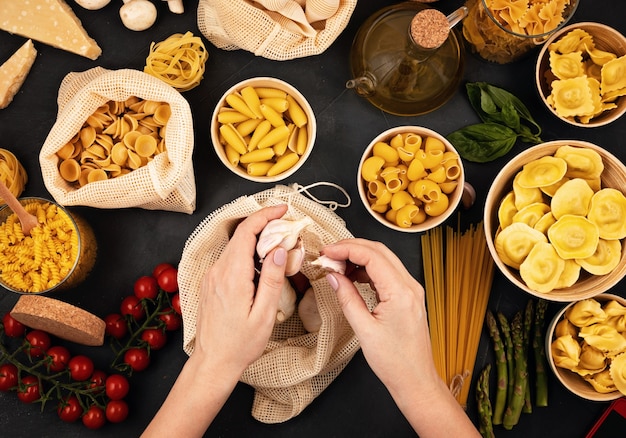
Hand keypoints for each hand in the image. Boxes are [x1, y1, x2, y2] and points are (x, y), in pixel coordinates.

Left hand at [193, 204, 288, 375]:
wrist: (213, 362)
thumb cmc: (240, 344)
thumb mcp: (264, 314)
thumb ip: (271, 279)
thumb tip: (278, 249)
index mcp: (232, 276)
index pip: (246, 232)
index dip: (265, 215)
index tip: (283, 210)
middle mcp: (218, 271)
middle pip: (240, 235)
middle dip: (264, 225)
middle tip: (287, 228)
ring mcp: (211, 276)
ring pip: (235, 246)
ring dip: (256, 241)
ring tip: (278, 248)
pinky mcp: (210, 282)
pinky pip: (229, 259)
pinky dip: (246, 253)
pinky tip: (260, 266)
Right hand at [322, 238, 479, 436]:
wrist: (415, 380)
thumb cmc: (394, 361)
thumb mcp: (364, 330)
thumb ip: (347, 298)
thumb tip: (333, 276)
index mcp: (401, 292)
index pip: (372, 255)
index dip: (346, 249)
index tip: (326, 251)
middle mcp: (410, 286)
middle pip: (379, 251)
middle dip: (352, 248)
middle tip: (329, 254)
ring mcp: (412, 290)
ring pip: (384, 259)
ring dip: (360, 258)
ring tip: (337, 267)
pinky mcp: (408, 296)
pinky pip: (388, 273)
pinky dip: (368, 269)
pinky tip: (353, 277)